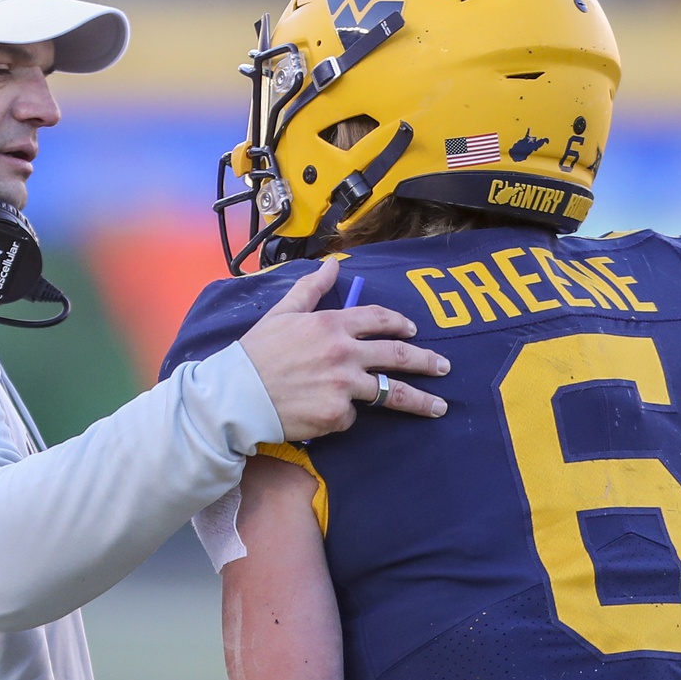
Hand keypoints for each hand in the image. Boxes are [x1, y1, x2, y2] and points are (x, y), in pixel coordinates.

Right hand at [239, 259, 449, 440]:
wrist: (237, 396)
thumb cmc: (254, 354)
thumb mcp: (282, 313)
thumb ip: (311, 288)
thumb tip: (333, 264)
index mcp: (331, 324)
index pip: (378, 319)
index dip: (399, 324)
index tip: (412, 331)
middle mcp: (344, 353)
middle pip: (398, 356)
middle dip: (427, 362)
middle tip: (444, 367)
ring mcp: (343, 385)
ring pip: (391, 392)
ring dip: (420, 400)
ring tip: (438, 407)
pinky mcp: (337, 415)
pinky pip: (352, 415)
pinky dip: (345, 414)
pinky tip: (327, 414)